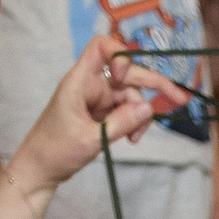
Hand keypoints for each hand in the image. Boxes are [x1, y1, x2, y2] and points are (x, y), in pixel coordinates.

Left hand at [9, 33, 193, 196]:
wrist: (40, 170)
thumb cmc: (56, 151)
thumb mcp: (91, 139)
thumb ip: (121, 122)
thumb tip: (148, 107)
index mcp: (80, 81)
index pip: (101, 47)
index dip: (121, 55)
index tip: (128, 78)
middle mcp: (90, 84)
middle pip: (127, 73)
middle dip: (152, 84)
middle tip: (178, 100)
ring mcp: (96, 99)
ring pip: (129, 95)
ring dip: (140, 114)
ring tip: (135, 138)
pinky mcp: (100, 113)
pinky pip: (124, 109)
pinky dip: (132, 121)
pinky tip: (132, 138)